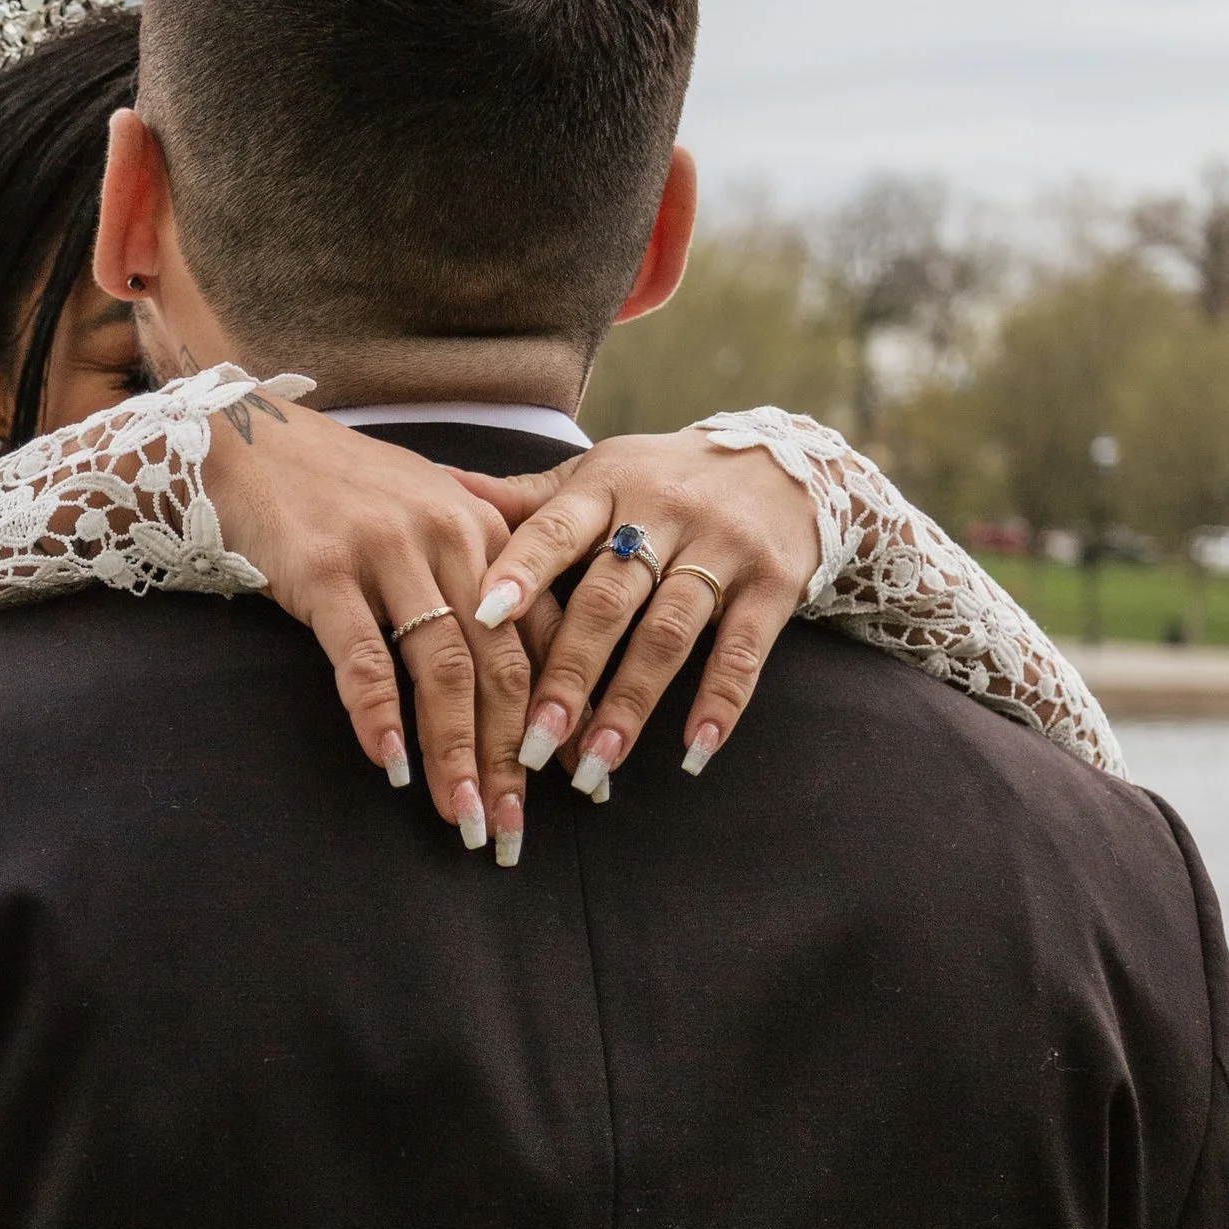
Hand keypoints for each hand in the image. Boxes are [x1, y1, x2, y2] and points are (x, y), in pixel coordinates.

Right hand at [200, 392, 535, 855]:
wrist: (250, 442)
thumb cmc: (344, 491)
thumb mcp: (431, 515)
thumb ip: (482, 575)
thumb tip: (528, 666)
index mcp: (489, 530)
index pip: (543, 637)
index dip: (558, 716)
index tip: (570, 782)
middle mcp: (451, 537)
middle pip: (502, 666)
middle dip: (512, 757)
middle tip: (512, 828)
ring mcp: (388, 553)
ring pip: (443, 669)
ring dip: (455, 752)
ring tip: (461, 813)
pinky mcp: (326, 571)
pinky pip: (363, 656)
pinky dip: (379, 715)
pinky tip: (390, 763)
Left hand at [451, 432, 820, 793]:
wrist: (787, 464)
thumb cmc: (664, 479)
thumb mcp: (598, 476)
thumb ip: (527, 501)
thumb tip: (440, 488)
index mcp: (607, 486)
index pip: (556, 529)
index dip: (521, 571)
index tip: (483, 617)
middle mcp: (664, 513)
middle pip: (607, 599)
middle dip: (567, 674)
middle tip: (531, 741)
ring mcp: (722, 549)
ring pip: (668, 633)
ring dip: (629, 704)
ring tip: (594, 764)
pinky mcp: (772, 584)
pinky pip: (744, 651)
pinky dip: (719, 702)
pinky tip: (692, 750)